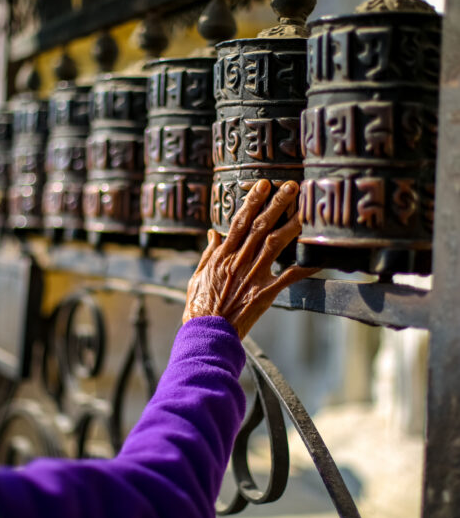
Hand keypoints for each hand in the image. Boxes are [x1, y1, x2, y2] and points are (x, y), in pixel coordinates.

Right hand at [183, 179, 316, 338]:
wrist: (207, 332)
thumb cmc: (200, 306)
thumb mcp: (198, 276)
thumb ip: (208, 253)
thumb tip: (213, 233)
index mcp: (223, 255)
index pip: (239, 221)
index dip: (252, 201)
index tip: (263, 184)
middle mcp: (239, 260)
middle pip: (260, 226)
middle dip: (276, 204)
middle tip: (291, 186)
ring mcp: (253, 276)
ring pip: (275, 244)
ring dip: (291, 225)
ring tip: (306, 210)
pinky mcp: (265, 293)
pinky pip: (289, 278)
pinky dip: (305, 267)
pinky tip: (319, 257)